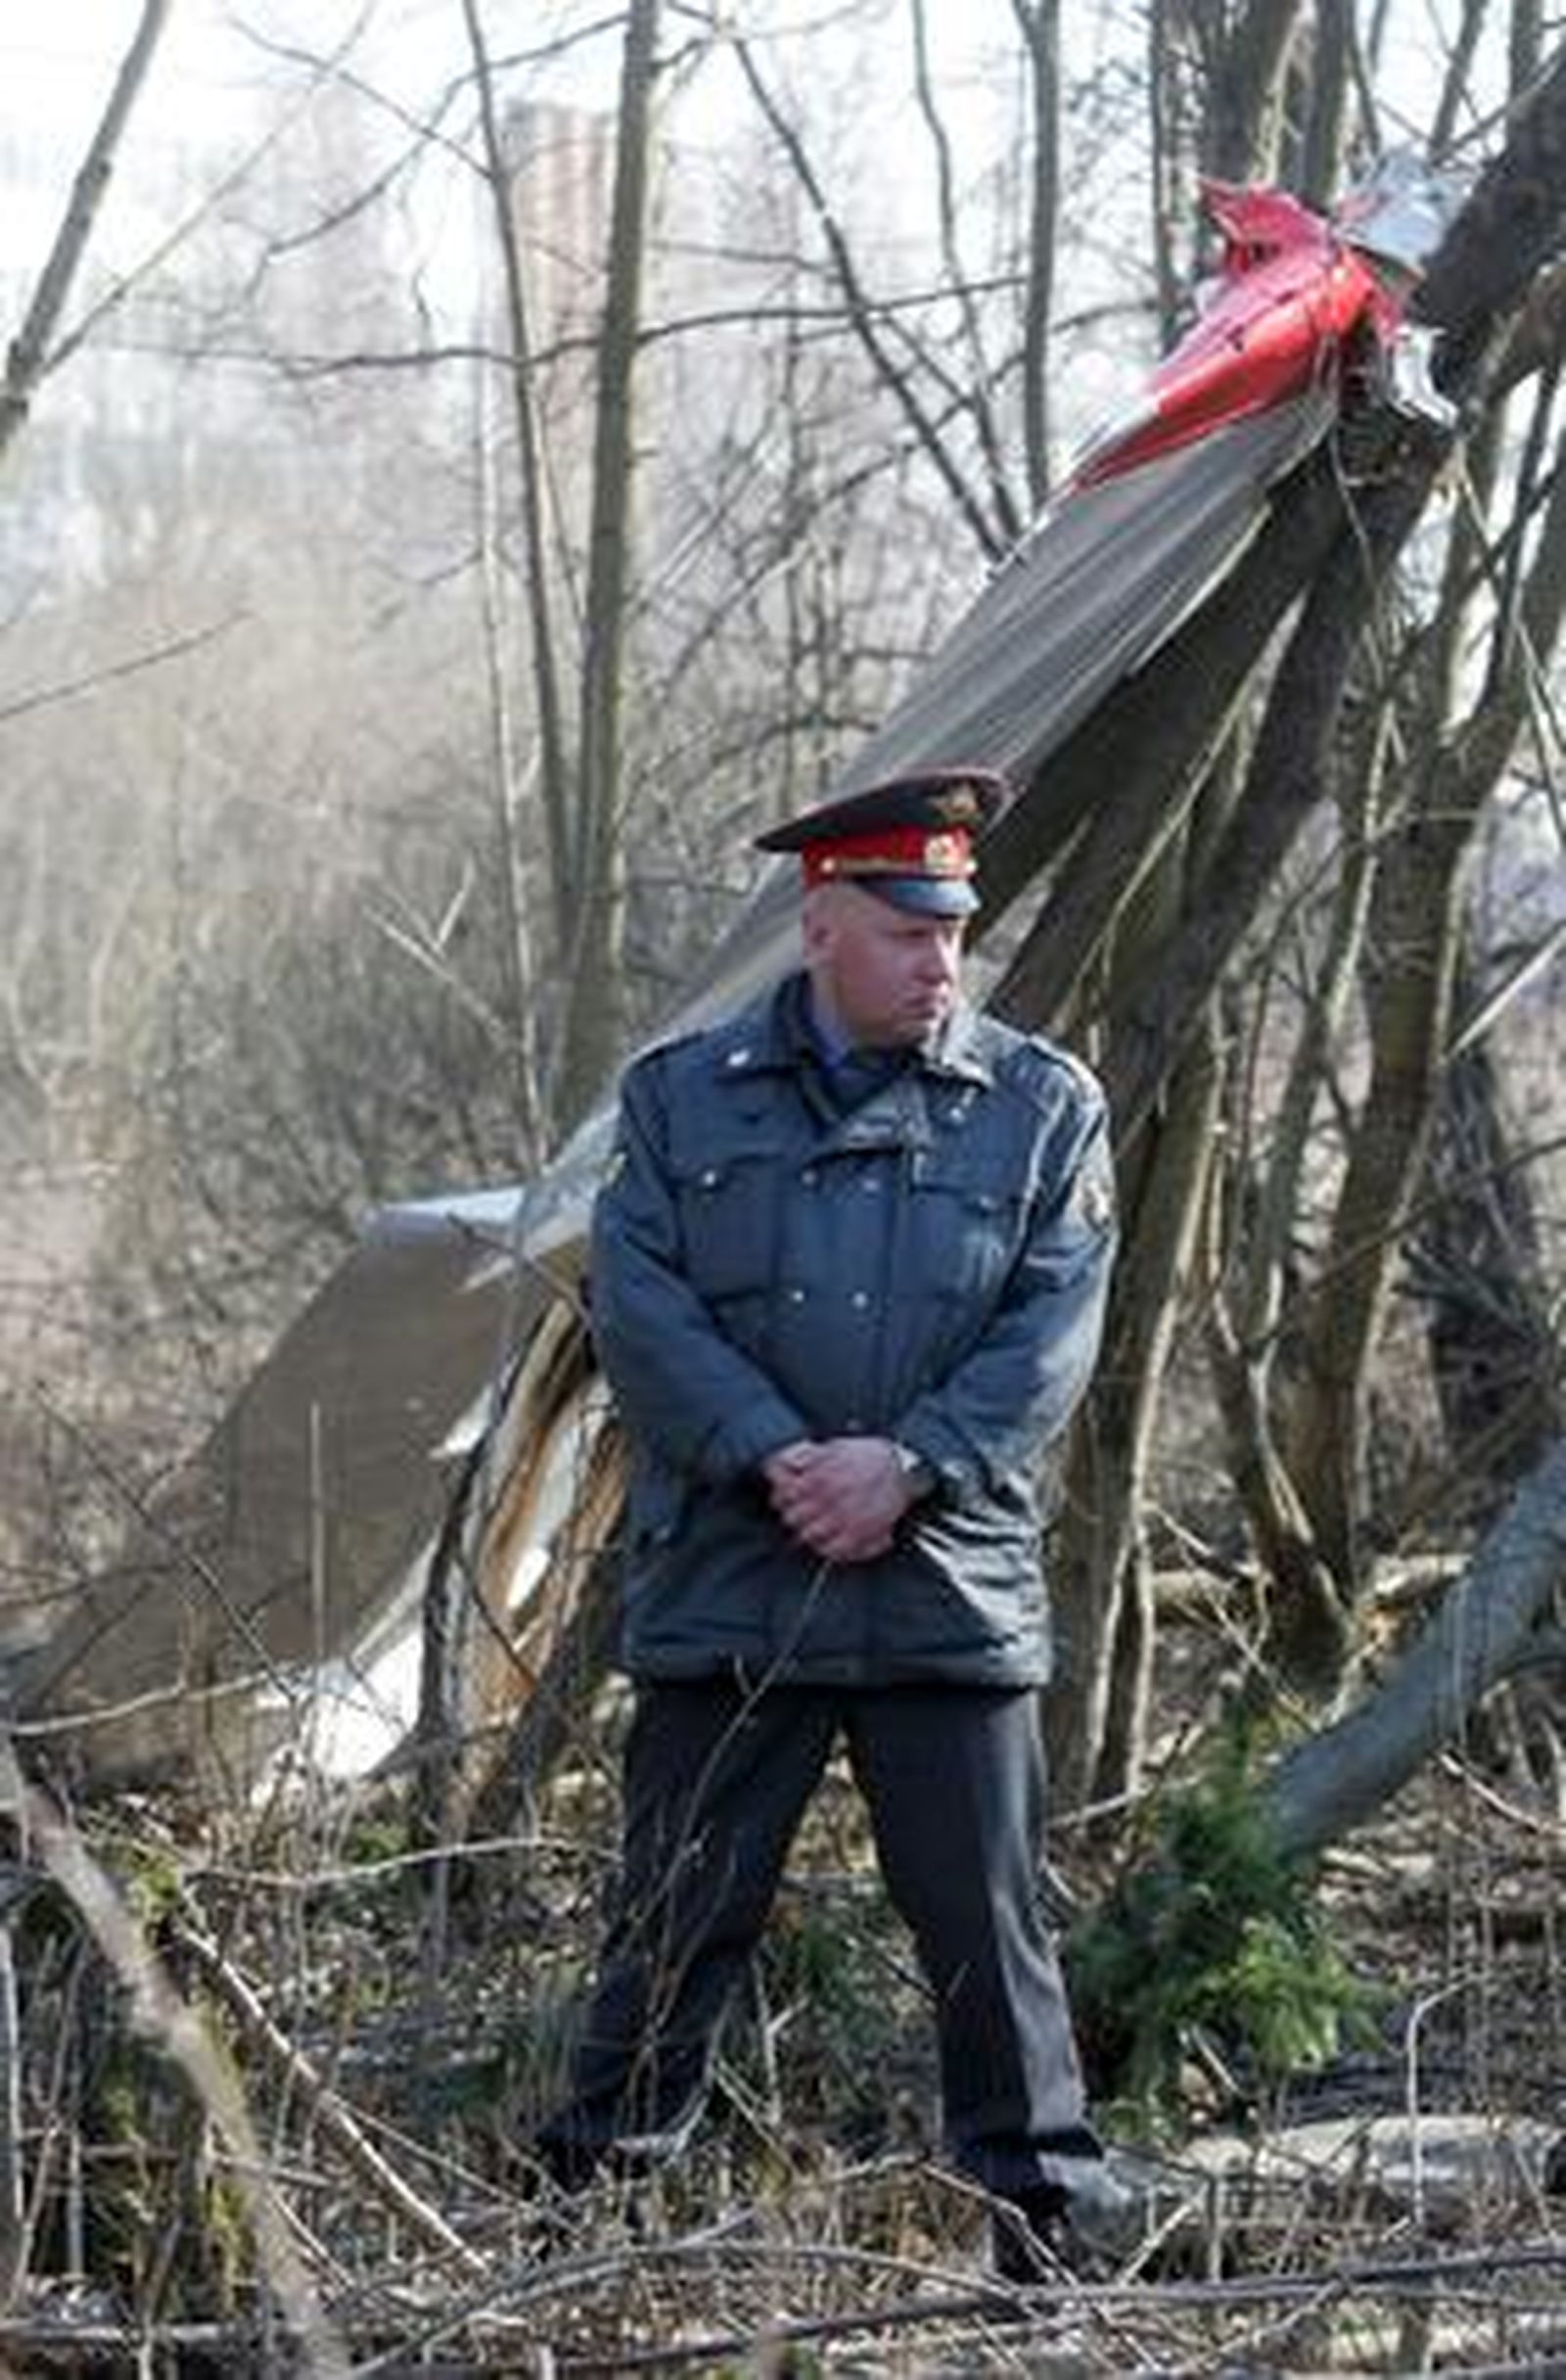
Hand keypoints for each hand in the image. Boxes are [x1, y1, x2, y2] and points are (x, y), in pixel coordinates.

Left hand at [764, 1435, 915, 1563]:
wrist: (904, 1470)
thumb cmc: (869, 1457)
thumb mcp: (834, 1446)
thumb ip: (805, 1455)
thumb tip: (780, 1462)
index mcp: (821, 1476)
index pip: (784, 1495)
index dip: (780, 1497)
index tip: (783, 1498)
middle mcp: (831, 1499)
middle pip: (793, 1518)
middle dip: (793, 1515)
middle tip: (799, 1512)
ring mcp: (845, 1519)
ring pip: (809, 1536)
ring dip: (808, 1531)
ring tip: (814, 1526)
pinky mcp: (860, 1535)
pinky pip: (833, 1551)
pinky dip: (827, 1548)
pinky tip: (829, 1540)